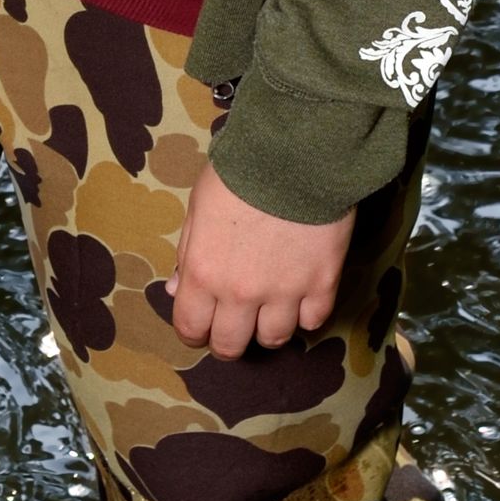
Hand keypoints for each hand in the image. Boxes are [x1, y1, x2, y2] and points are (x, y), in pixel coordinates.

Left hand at [167, 158, 353, 358]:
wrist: (293, 155)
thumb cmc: (238, 174)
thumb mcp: (198, 207)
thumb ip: (187, 253)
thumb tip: (178, 289)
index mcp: (204, 273)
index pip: (190, 328)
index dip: (193, 331)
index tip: (200, 326)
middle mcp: (240, 293)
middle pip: (231, 345)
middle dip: (228, 340)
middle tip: (235, 324)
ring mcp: (284, 293)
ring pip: (273, 339)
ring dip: (268, 328)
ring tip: (269, 308)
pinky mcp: (321, 285)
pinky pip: (312, 322)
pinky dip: (305, 314)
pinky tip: (300, 295)